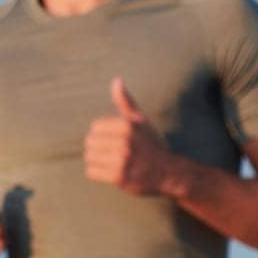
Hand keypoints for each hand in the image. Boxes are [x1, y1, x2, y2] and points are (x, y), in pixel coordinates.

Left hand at [85, 78, 177, 195]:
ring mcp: (122, 160)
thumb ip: (125, 101)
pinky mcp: (119, 177)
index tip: (115, 141)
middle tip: (113, 153)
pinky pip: (91, 172)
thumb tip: (116, 79)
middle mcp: (124, 142)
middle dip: (98, 148)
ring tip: (111, 162)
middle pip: (89, 143)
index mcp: (127, 126)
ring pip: (89, 157)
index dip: (103, 135)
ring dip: (97, 161)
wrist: (169, 173)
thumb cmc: (151, 144)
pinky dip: (97, 173)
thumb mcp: (141, 121)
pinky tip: (109, 173)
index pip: (95, 128)